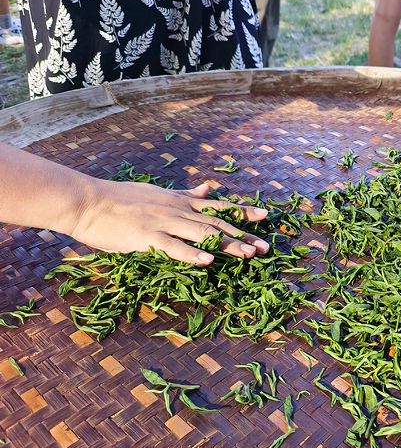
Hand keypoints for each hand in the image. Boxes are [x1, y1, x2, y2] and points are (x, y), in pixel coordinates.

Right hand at [69, 180, 269, 264]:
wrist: (87, 202)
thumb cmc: (120, 200)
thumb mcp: (159, 193)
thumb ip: (186, 194)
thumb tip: (209, 187)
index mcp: (179, 202)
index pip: (218, 206)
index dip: (242, 212)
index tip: (265, 216)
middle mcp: (176, 210)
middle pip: (216, 223)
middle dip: (243, 235)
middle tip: (266, 247)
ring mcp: (163, 223)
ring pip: (201, 234)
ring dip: (227, 245)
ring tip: (248, 254)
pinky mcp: (147, 237)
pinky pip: (173, 247)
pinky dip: (191, 253)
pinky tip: (208, 260)